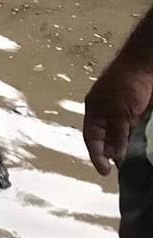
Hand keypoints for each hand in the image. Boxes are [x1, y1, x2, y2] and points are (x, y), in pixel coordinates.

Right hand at [84, 58, 152, 174]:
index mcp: (94, 110)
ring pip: (121, 137)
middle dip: (111, 155)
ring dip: (125, 149)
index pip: (91, 137)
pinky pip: (134, 132)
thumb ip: (116, 134)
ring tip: (133, 165)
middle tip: (121, 172)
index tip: (105, 172)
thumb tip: (113, 157)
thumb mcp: (120, 111)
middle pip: (105, 139)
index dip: (96, 155)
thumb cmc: (127, 84)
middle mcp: (106, 114)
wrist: (146, 65)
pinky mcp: (137, 113)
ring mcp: (122, 113)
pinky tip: (142, 150)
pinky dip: (136, 141)